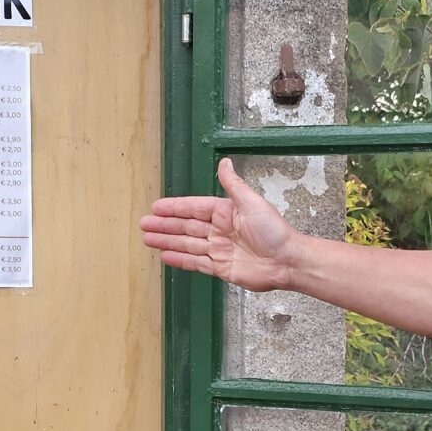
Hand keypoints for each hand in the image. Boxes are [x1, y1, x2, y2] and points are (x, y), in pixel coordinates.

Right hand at [138, 159, 296, 291]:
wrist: (287, 262)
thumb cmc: (275, 232)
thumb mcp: (252, 203)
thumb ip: (233, 185)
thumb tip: (225, 162)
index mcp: (226, 213)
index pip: (194, 208)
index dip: (174, 208)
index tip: (156, 207)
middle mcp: (220, 230)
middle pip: (186, 227)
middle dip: (164, 225)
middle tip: (144, 224)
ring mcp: (219, 250)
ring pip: (186, 244)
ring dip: (167, 241)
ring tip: (148, 239)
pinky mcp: (221, 268)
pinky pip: (195, 262)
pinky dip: (179, 259)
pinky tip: (165, 255)